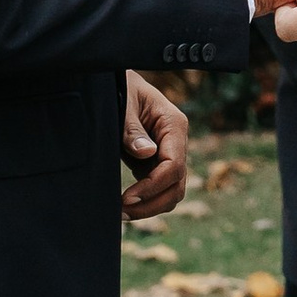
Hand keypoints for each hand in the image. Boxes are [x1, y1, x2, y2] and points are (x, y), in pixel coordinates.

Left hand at [119, 71, 189, 220]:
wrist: (118, 83)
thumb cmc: (121, 88)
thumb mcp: (124, 104)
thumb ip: (132, 130)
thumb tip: (147, 153)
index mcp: (174, 125)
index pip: (173, 166)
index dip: (152, 186)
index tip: (127, 198)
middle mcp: (177, 142)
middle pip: (177, 185)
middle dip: (152, 203)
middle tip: (122, 212)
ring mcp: (168, 153)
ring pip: (171, 191)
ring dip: (150, 206)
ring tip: (122, 212)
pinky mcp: (156, 162)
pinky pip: (158, 188)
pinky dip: (145, 200)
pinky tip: (124, 205)